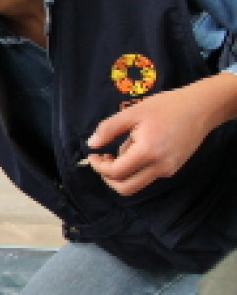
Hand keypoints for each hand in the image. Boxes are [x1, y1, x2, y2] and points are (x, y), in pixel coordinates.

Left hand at [86, 75, 236, 194]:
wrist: (202, 107)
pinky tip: (137, 148)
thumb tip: (91, 145)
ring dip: (122, 173)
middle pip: (125, 188)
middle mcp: (160, 167)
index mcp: (148, 153)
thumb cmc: (167, 106)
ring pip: (137, 184)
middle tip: (103, 160)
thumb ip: (108, 129)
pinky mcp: (173, 168)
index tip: (94, 154)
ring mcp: (168, 170)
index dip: (99, 166)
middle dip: (108, 178)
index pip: (116, 173)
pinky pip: (148, 175)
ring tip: (123, 148)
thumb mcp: (133, 113)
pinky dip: (136, 168)